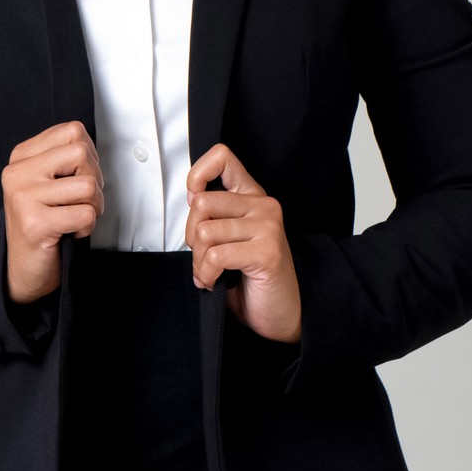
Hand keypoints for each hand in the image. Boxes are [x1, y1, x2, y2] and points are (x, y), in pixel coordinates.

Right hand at [1, 120, 103, 304]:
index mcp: (21, 157)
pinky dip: (87, 228)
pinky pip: (86, 215)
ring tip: (74, 217)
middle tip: (81, 199)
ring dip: (93, 207)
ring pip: (88, 185)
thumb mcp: (45, 181)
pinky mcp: (35, 224)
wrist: (22, 270)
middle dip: (94, 179)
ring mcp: (24, 197)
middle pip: (81, 152)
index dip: (89, 156)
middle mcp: (18, 173)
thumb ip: (62, 158)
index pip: (72, 131)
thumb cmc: (42, 223)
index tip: (78, 177)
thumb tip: (92, 148)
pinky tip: (69, 232)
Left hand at [185, 143, 301, 342]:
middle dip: (191, 236)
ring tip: (208, 272)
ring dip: (198, 261)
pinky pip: (217, 255)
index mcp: (252, 196)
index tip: (193, 201)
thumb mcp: (228, 237)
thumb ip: (213, 214)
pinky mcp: (267, 252)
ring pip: (205, 232)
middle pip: (201, 203)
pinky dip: (206, 274)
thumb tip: (191, 196)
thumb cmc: (250, 277)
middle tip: (202, 256)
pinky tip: (214, 282)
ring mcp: (268, 227)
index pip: (222, 156)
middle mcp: (263, 206)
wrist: (280, 314)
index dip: (197, 175)